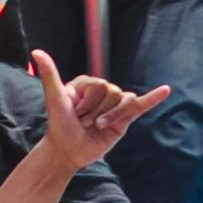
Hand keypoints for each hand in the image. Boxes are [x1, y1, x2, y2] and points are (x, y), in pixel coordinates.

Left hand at [35, 72, 167, 173]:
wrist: (67, 151)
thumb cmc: (59, 125)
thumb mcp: (54, 98)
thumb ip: (49, 75)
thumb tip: (37, 51)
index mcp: (87, 84)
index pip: (100, 84)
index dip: (89, 101)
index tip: (76, 113)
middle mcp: (102, 92)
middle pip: (114, 92)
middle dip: (98, 111)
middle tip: (85, 123)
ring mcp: (114, 105)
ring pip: (126, 101)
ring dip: (112, 116)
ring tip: (97, 126)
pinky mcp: (124, 119)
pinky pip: (141, 105)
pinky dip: (153, 98)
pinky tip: (165, 90)